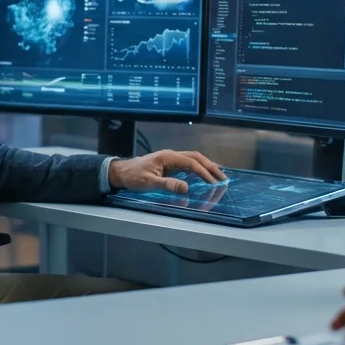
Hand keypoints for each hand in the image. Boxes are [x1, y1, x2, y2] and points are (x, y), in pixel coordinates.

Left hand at [109, 150, 225, 193]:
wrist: (121, 172)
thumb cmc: (134, 177)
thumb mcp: (149, 183)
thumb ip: (168, 185)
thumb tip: (186, 188)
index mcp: (168, 157)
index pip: (191, 163)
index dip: (204, 173)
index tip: (213, 183)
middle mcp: (172, 155)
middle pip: (196, 157)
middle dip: (210, 167)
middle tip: (223, 178)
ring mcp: (171, 159)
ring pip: (193, 159)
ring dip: (206, 166)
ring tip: (219, 175)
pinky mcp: (169, 164)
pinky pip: (188, 163)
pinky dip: (199, 167)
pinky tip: (204, 173)